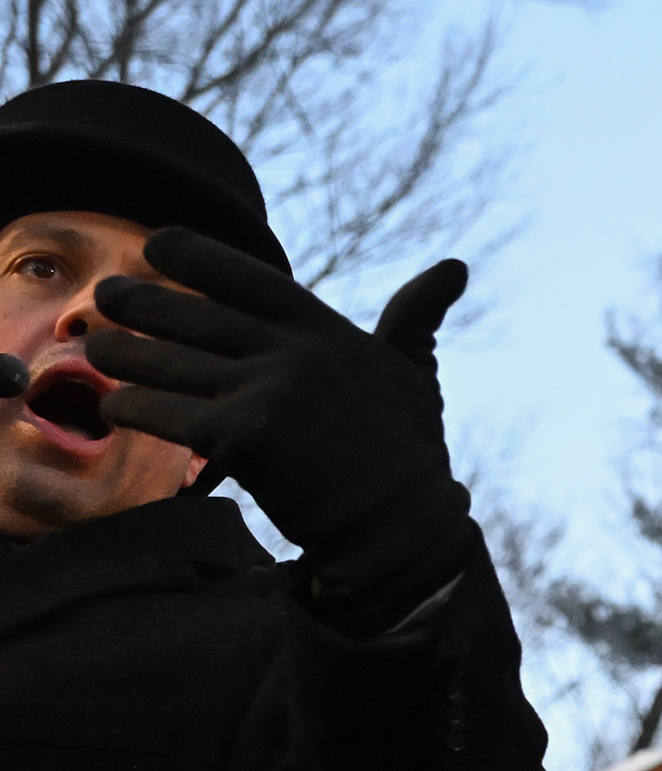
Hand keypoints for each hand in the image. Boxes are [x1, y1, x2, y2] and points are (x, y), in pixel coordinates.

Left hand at [89, 229, 468, 616]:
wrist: (403, 527)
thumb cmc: (408, 453)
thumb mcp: (413, 374)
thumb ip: (414, 319)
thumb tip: (455, 268)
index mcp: (329, 333)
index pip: (248, 278)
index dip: (196, 256)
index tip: (156, 244)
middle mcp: (294, 355)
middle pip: (196, 317)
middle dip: (142, 302)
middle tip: (106, 294)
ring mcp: (265, 395)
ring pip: (170, 363)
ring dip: (124, 354)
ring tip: (98, 348)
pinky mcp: (240, 440)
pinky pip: (167, 415)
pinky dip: (134, 409)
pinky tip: (114, 406)